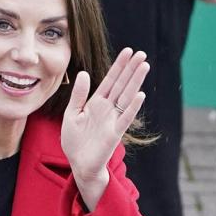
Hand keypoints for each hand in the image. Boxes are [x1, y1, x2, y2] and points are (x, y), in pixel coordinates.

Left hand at [61, 48, 148, 209]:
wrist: (78, 164)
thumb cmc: (75, 141)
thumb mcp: (71, 114)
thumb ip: (78, 95)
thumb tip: (83, 73)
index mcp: (96, 103)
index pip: (110, 80)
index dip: (119, 66)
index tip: (128, 51)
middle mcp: (107, 108)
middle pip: (121, 85)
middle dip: (131, 69)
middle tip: (142, 53)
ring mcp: (112, 119)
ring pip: (126, 97)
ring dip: (135, 82)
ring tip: (144, 66)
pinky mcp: (114, 133)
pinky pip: (125, 118)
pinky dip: (132, 107)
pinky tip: (140, 94)